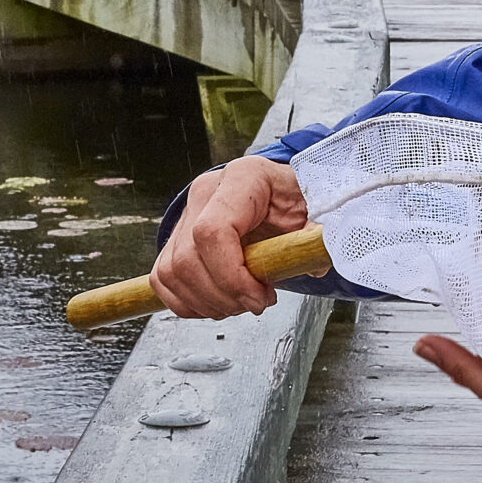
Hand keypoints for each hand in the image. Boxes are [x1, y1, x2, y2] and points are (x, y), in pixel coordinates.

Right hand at [149, 158, 308, 318]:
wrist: (281, 194)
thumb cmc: (296, 200)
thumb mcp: (315, 211)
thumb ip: (316, 232)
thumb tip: (318, 258)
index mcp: (242, 179)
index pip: (212, 231)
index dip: (231, 275)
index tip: (260, 297)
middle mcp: (206, 193)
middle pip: (188, 259)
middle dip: (224, 296)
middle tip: (258, 302)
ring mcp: (186, 215)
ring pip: (172, 273)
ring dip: (208, 303)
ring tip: (242, 302)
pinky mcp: (175, 238)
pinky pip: (163, 279)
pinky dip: (189, 302)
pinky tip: (219, 302)